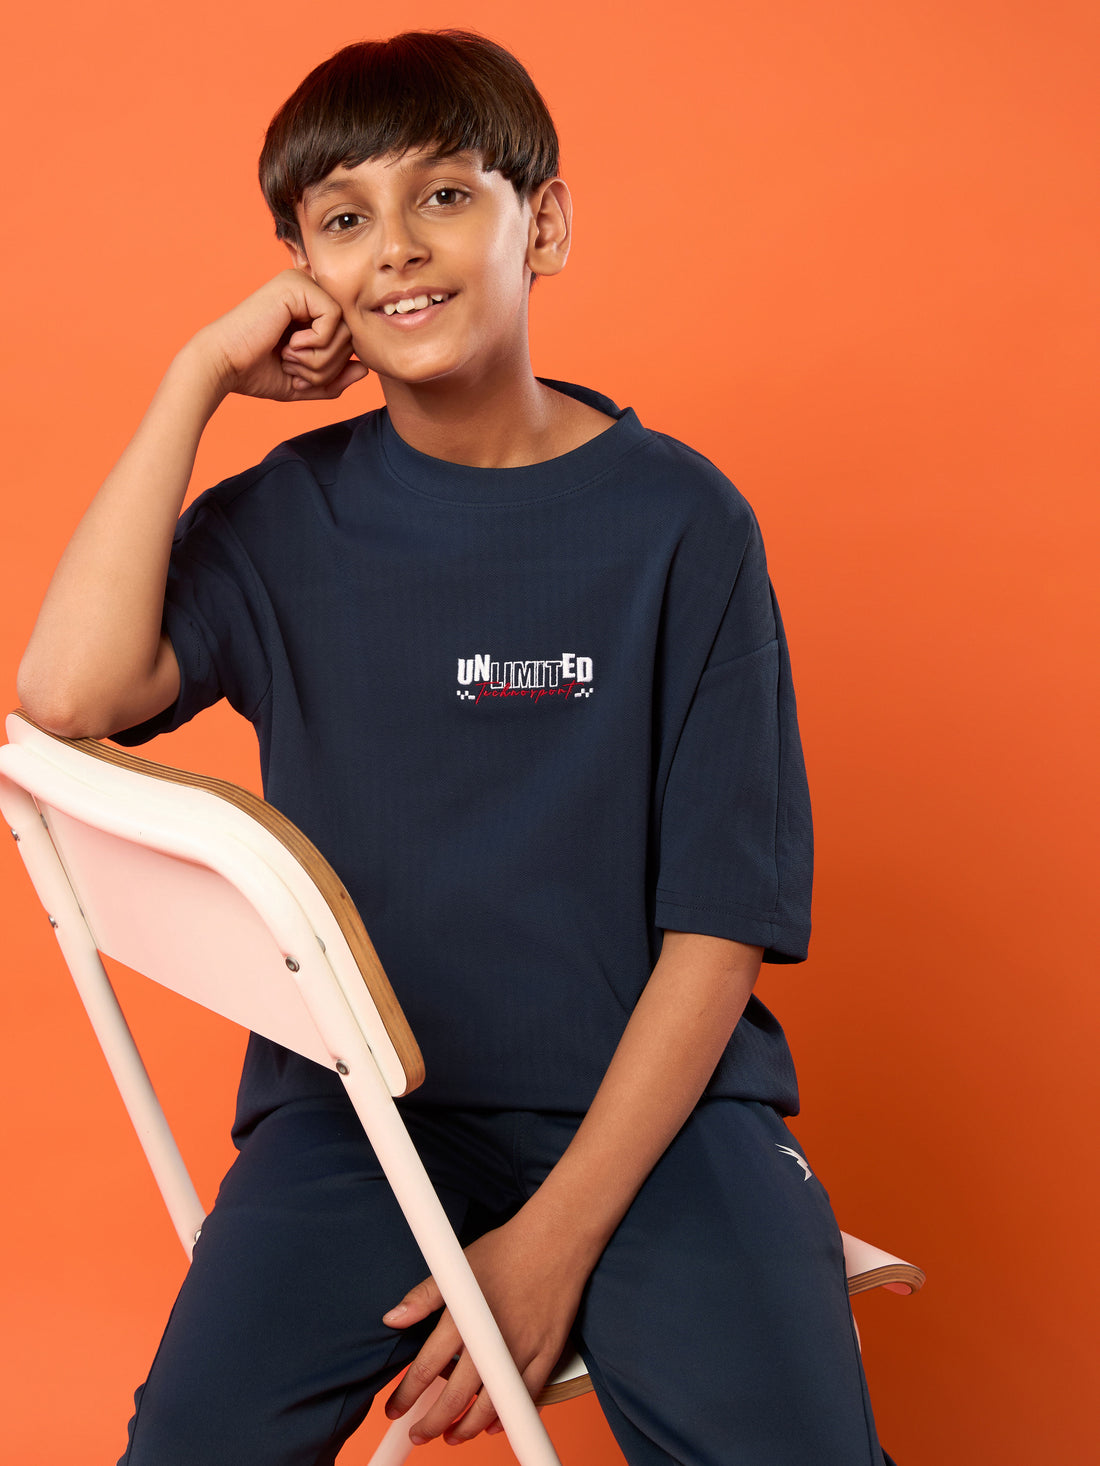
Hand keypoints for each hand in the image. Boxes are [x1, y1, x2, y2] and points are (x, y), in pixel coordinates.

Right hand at [188, 269, 368, 403]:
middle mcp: (307, 291)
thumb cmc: (256, 373)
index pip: (346, 339)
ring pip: (346, 328)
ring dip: (323, 358)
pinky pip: (335, 318)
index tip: (304, 377)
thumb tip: (365, 369)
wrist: (222, 366)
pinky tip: (291, 346)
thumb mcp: (304, 383)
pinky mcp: (298, 285)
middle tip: (297, 370)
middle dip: (330, 365)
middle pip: (351, 334)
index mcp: (308, 309)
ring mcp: (302, 284)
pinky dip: (318, 343)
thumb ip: (334, 379)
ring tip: (291, 360)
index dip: (334, 367)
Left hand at [382, 1211, 590, 1445]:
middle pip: (454, 1398)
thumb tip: (393, 1318)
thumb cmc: (506, 1250)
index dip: (406, 1395)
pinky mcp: (547, 1354)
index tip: (393, 1410)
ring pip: (490, 1407)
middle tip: (418, 1433)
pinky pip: (526, 1399)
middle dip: (431, 1423)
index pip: (426, 1369)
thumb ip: (423, 1296)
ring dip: (467, 1429)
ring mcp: (521, 1351)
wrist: (556, 1239)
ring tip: (452, 1435)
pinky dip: (508, 1417)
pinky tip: (493, 1425)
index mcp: (464, 1318)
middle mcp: (491, 1340)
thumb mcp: (457, 1265)